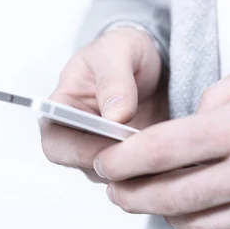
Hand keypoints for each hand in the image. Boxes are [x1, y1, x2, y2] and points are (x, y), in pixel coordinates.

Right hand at [40, 28, 167, 182]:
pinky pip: (140, 177)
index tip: (115, 141)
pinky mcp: (132, 161)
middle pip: (86, 168)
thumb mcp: (118, 51)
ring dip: (139, 168)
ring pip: (116, 177)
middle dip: (117, 163)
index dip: (80, 151)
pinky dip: (155, 169)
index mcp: (61, 110)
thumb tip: (115, 116)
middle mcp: (78, 138)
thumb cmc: (123, 51)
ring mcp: (105, 152)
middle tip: (148, 147)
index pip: (56, 144)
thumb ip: (115, 80)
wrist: (152, 61)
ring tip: (166, 147)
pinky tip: (173, 152)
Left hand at [94, 53, 229, 228]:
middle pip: (171, 196)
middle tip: (115, 187)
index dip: (125, 158)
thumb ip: (220, 93)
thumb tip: (192, 119)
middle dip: (130, 194)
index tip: (106, 160)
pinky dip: (209, 217)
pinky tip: (202, 203)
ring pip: (198, 223)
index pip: (165, 149)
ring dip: (164, 212)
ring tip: (149, 198)